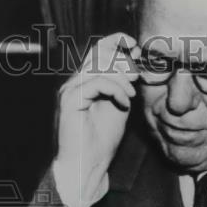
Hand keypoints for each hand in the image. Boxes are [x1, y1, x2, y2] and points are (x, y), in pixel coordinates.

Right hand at [54, 33, 139, 206]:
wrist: (87, 166)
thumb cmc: (101, 141)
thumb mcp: (120, 105)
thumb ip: (123, 84)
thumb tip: (132, 61)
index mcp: (85, 82)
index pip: (98, 49)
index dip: (116, 41)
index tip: (135, 46)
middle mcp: (74, 83)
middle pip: (99, 53)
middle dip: (123, 61)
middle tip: (136, 77)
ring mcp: (70, 90)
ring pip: (98, 65)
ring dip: (121, 77)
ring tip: (131, 94)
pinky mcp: (70, 100)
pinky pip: (97, 82)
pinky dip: (116, 90)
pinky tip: (124, 104)